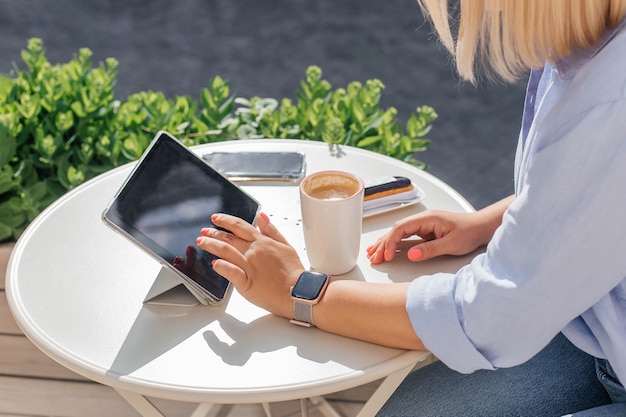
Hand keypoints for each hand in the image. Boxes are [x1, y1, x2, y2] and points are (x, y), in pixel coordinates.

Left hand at [195, 212, 304, 318]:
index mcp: (262, 242)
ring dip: (211, 245)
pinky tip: (214, 263)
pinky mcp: (247, 282)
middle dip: (213, 233)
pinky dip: (221, 266)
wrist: (299, 292)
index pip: (240, 226)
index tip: (216, 219)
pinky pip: (231, 272)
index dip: (225, 221)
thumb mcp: (286, 245)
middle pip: (228, 238)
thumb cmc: (294, 272)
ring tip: (202, 243)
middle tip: (203, 232)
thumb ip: (271, 230)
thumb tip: (262, 217)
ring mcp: (249, 266)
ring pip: (225, 251)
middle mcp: (254, 251)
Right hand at [366, 210, 493, 263]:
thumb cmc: (470, 232)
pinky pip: (405, 237)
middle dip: (383, 244)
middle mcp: (422, 220)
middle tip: (374, 258)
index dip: (391, 243)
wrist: (482, 227)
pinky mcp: (425, 231)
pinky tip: (386, 249)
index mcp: (427, 219)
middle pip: (396, 230)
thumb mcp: (451, 244)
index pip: (401, 228)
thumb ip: (429, 249)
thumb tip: (410, 254)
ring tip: (373, 254)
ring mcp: (423, 225)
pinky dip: (395, 244)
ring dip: (386, 244)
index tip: (388, 256)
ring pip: (398, 233)